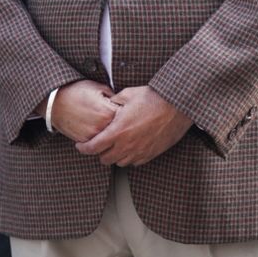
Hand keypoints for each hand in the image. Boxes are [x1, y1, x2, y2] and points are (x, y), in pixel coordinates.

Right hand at [48, 81, 120, 143]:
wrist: (55, 101)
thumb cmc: (77, 91)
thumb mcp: (99, 88)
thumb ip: (114, 97)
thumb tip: (123, 104)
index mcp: (108, 112)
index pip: (126, 116)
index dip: (126, 112)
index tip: (126, 109)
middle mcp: (101, 127)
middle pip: (118, 129)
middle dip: (119, 123)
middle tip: (119, 118)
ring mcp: (92, 136)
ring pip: (108, 137)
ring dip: (109, 131)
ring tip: (106, 122)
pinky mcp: (83, 141)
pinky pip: (96, 141)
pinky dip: (98, 136)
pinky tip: (97, 127)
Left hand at [76, 86, 191, 166]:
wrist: (177, 106)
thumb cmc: (154, 98)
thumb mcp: (129, 94)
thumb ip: (114, 101)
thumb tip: (108, 103)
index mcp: (117, 131)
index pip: (93, 147)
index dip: (83, 148)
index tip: (80, 145)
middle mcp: (126, 145)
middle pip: (104, 159)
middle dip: (99, 152)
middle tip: (100, 143)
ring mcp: (139, 152)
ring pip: (119, 162)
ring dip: (115, 155)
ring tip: (116, 145)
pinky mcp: (151, 154)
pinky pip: (135, 162)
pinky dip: (129, 156)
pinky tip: (131, 146)